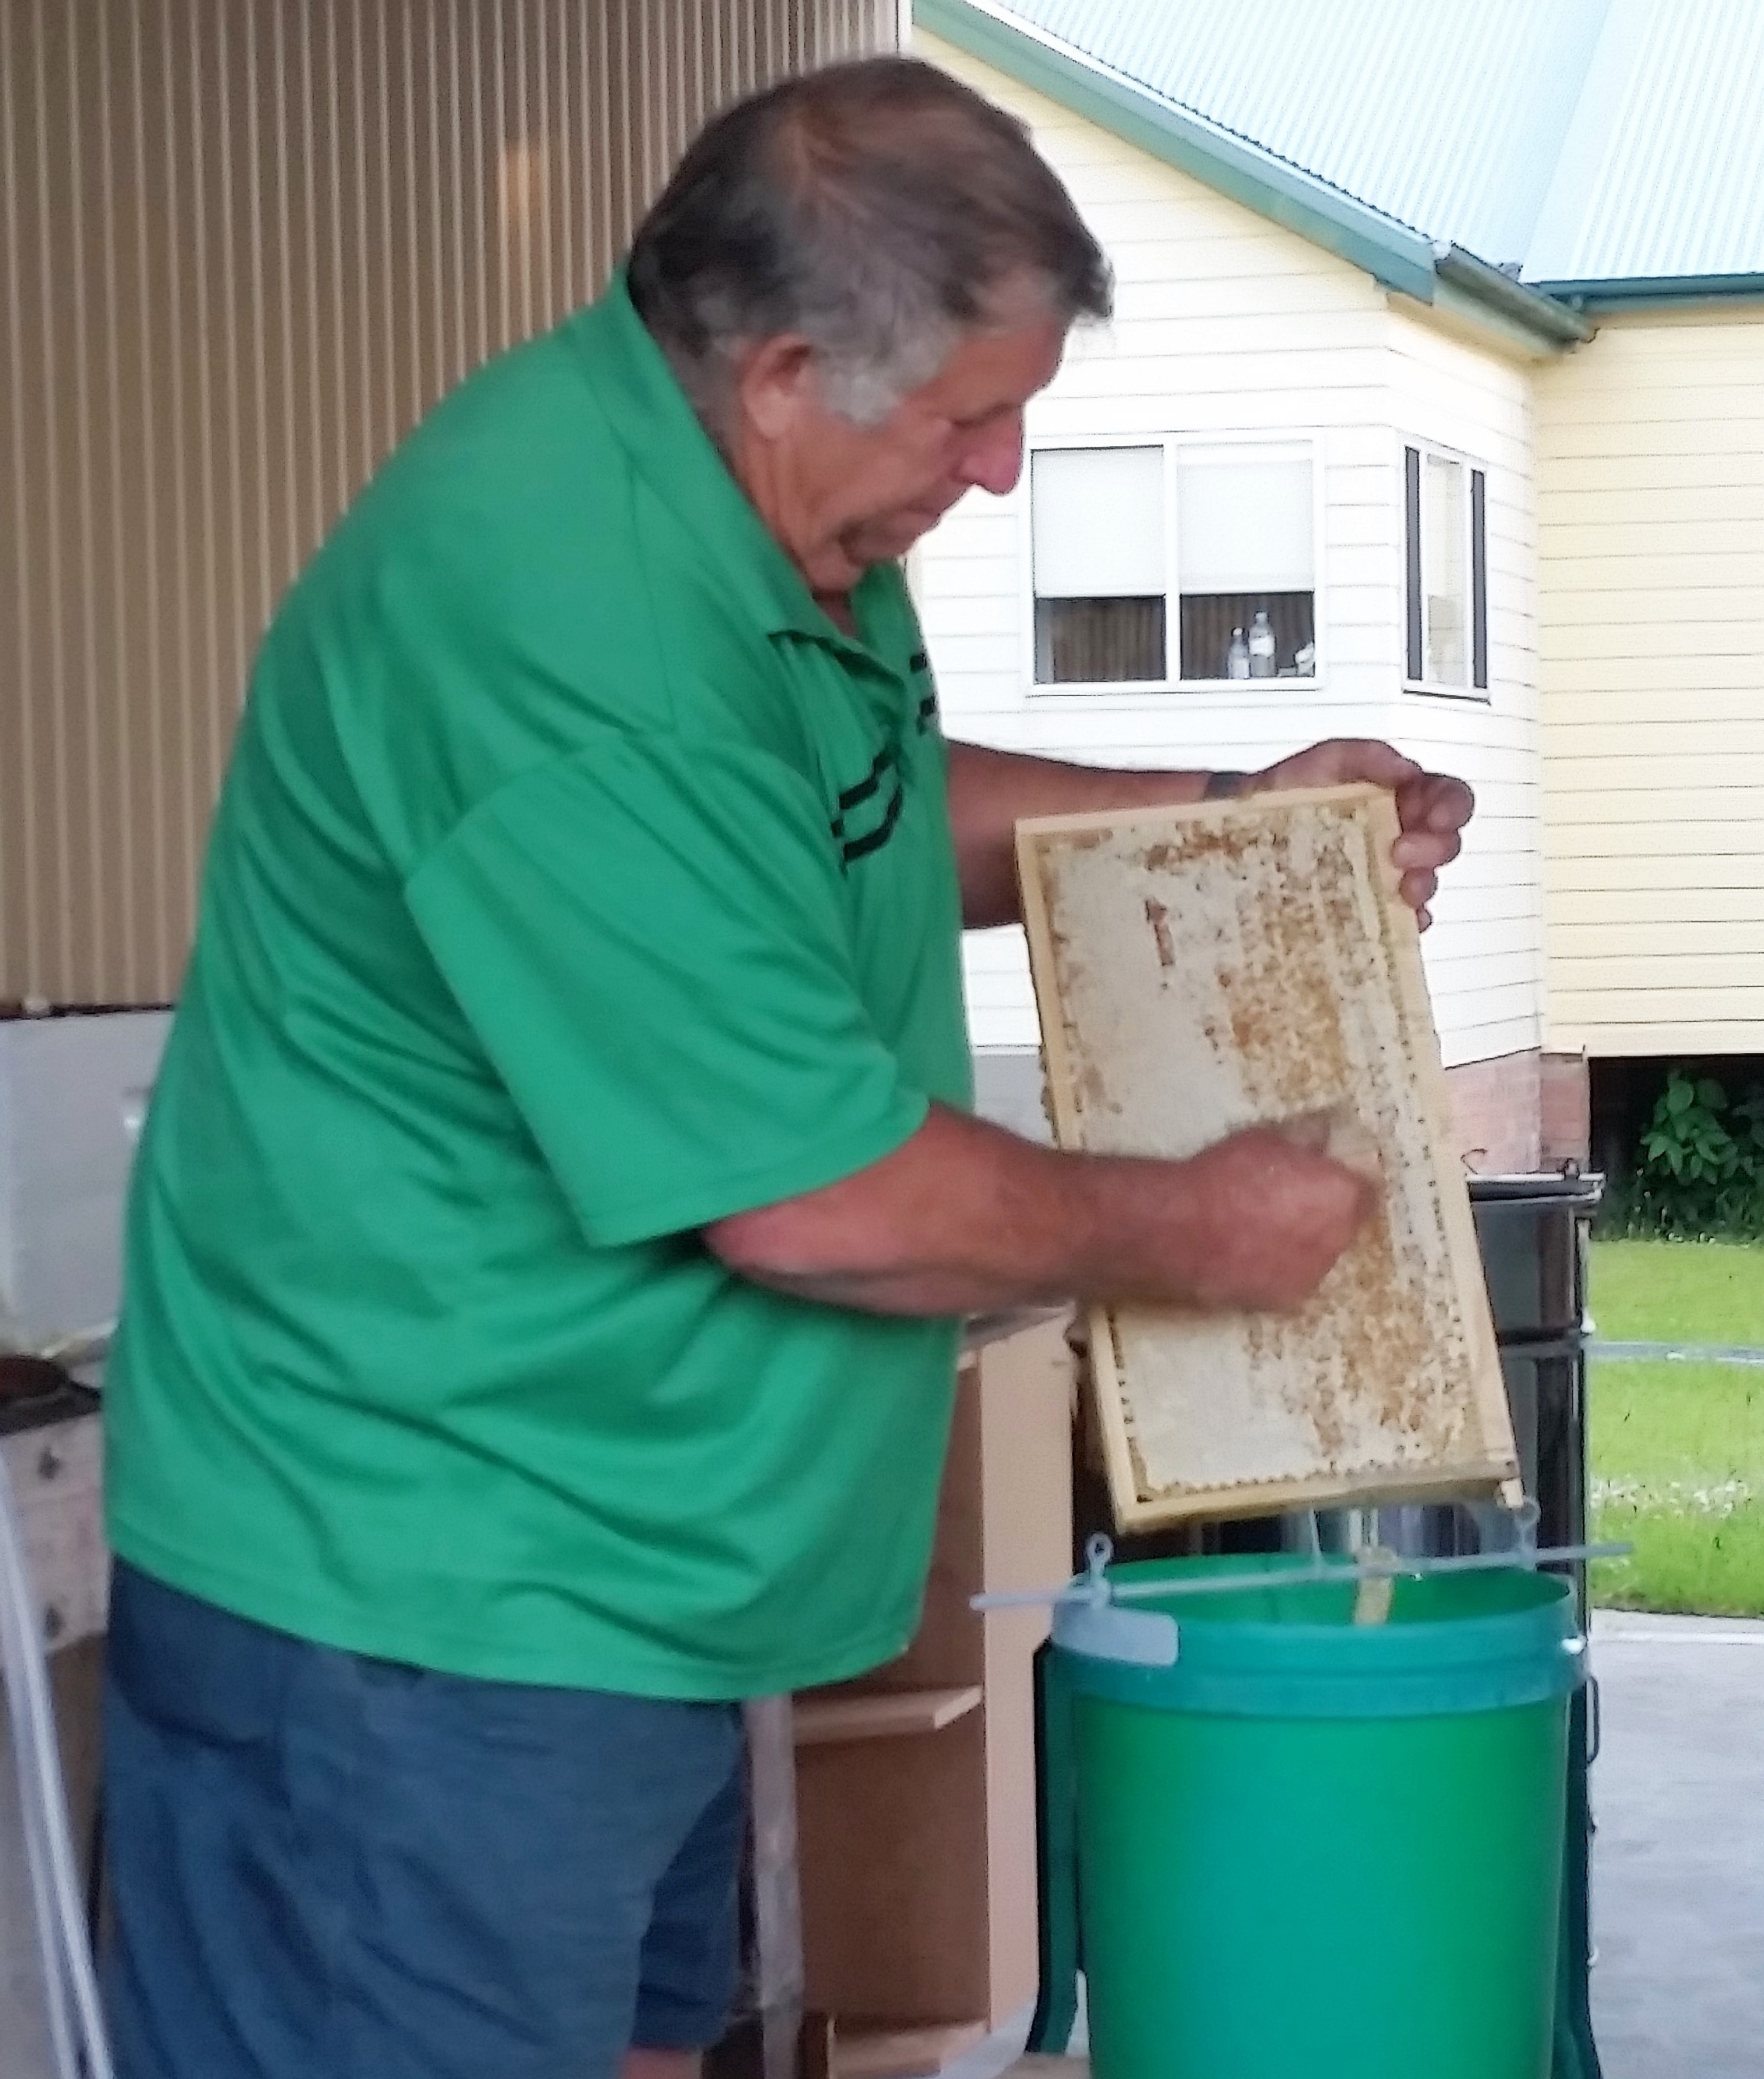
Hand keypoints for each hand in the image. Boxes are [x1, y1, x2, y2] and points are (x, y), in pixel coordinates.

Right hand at [1170, 1112, 1381, 1312]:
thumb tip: (1328, 1131)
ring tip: (1264, 1226)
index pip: (1370, 1188)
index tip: (1330, 1173)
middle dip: (1328, 1211)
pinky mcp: (1286, 1301)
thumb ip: (1309, 1137)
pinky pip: (1293, 1277)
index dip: (1349, 1179)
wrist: (1183, 1229)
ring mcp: (1314, 1274)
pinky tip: (1250, 1251)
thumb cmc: (1226, 1174)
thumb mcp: (1270, 1136)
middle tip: (1293, 1197)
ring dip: (1305, 1240)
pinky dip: (1280, 1266)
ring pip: (1320, 1253)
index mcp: (1343, 1195)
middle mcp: (1340, 1240)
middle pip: (1347, 1223)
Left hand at [1242, 738, 1472, 929]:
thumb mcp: (1329, 759)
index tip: (1435, 818)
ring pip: (1427, 883)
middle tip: (1402, 852)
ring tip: (1400, 888)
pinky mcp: (1369, 906)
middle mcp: (1401, 835)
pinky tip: (1399, 918)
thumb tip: (1405, 770)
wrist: (1245, 828)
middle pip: (1445, 844)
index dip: (1453, 808)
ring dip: (1423, 886)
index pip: (1448, 799)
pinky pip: (1401, 920)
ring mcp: (1386, 873)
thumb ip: (1368, 756)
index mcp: (1401, 798)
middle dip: (1435, 849)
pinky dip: (1407, 921)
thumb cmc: (1291, 792)